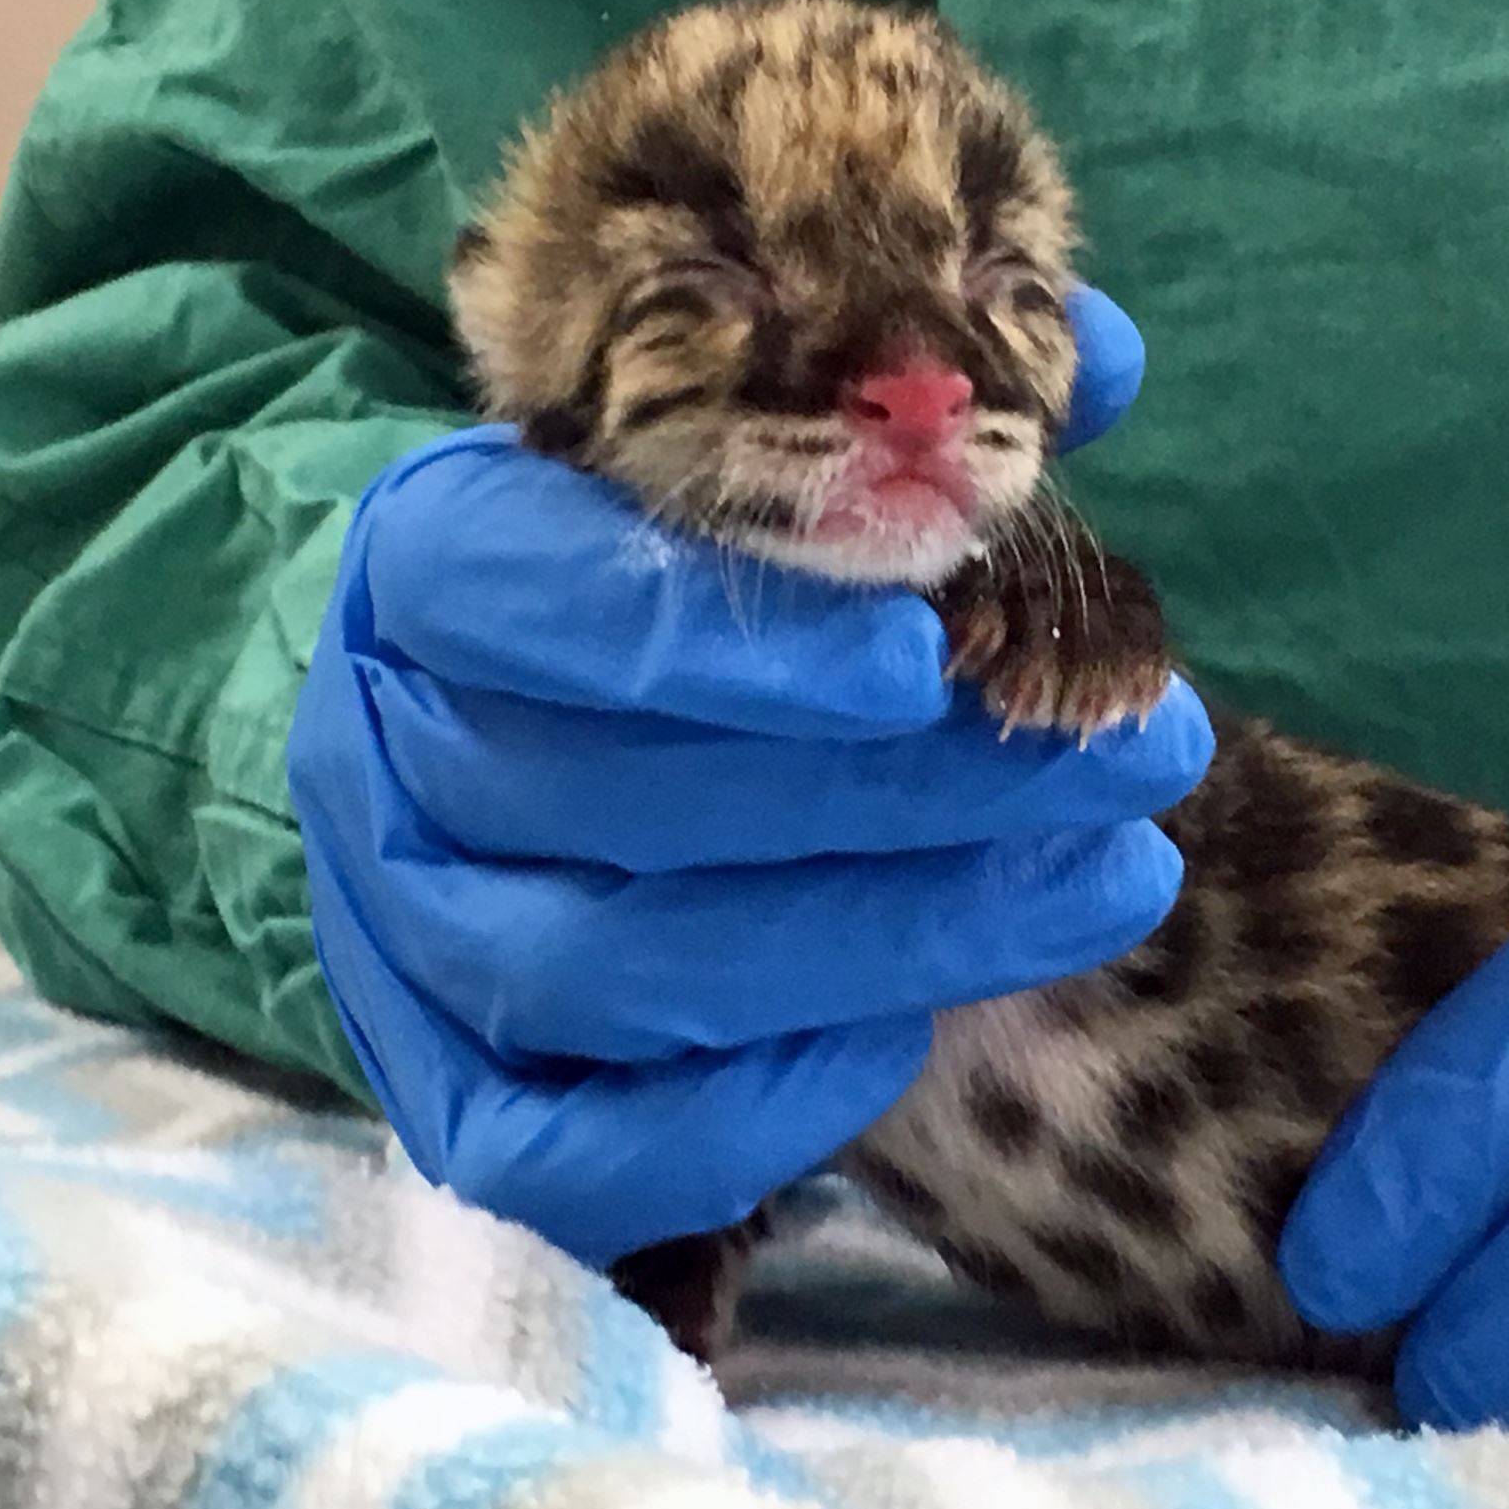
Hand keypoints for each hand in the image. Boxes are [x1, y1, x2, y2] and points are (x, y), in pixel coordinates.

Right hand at [287, 287, 1212, 1266]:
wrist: (507, 734)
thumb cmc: (666, 583)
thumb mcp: (750, 465)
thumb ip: (905, 407)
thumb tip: (1097, 356)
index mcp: (440, 557)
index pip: (542, 594)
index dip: (732, 643)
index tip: (927, 659)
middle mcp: (382, 746)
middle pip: (608, 797)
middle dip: (894, 794)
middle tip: (1125, 762)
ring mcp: (394, 936)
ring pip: (602, 973)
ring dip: (870, 941)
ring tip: (1092, 886)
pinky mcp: (440, 1090)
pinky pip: (559, 1152)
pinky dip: (735, 1116)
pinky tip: (897, 1041)